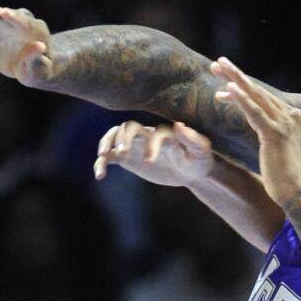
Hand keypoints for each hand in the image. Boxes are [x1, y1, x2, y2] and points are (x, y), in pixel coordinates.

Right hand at [0, 0, 53, 86]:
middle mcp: (20, 20)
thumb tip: (40, 47)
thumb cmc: (37, 69)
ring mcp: (4, 21)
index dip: (15, 18)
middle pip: (6, 13)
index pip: (25, 22)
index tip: (5, 13)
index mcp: (36, 30)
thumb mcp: (40, 70)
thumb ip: (38, 60)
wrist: (30, 65)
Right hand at [95, 120, 214, 186]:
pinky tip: (100, 176)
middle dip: (122, 138)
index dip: (148, 145)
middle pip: (127, 128)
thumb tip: (178, 125)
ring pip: (113, 137)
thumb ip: (191, 139)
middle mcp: (146, 136)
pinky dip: (101, 163)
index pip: (150, 133)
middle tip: (122, 152)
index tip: (150, 162)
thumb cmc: (199, 159)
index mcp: (163, 133)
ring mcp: (135, 146)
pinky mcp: (128, 158)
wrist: (192, 172)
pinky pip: (110, 156)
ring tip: (103, 158)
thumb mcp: (200, 151)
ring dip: (106, 144)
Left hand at [211, 57, 300, 206]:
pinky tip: (228, 88)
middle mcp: (291, 115)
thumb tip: (262, 127)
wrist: (297, 191)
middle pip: (258, 91)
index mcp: (293, 117)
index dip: (242, 88)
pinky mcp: (275, 133)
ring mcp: (285, 123)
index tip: (224, 84)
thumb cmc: (286, 174)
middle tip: (217, 63)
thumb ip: (272, 132)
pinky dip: (241, 99)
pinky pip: (254, 112)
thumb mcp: (280, 147)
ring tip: (217, 67)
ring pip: (254, 96)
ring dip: (234, 79)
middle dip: (235, 76)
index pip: (263, 98)